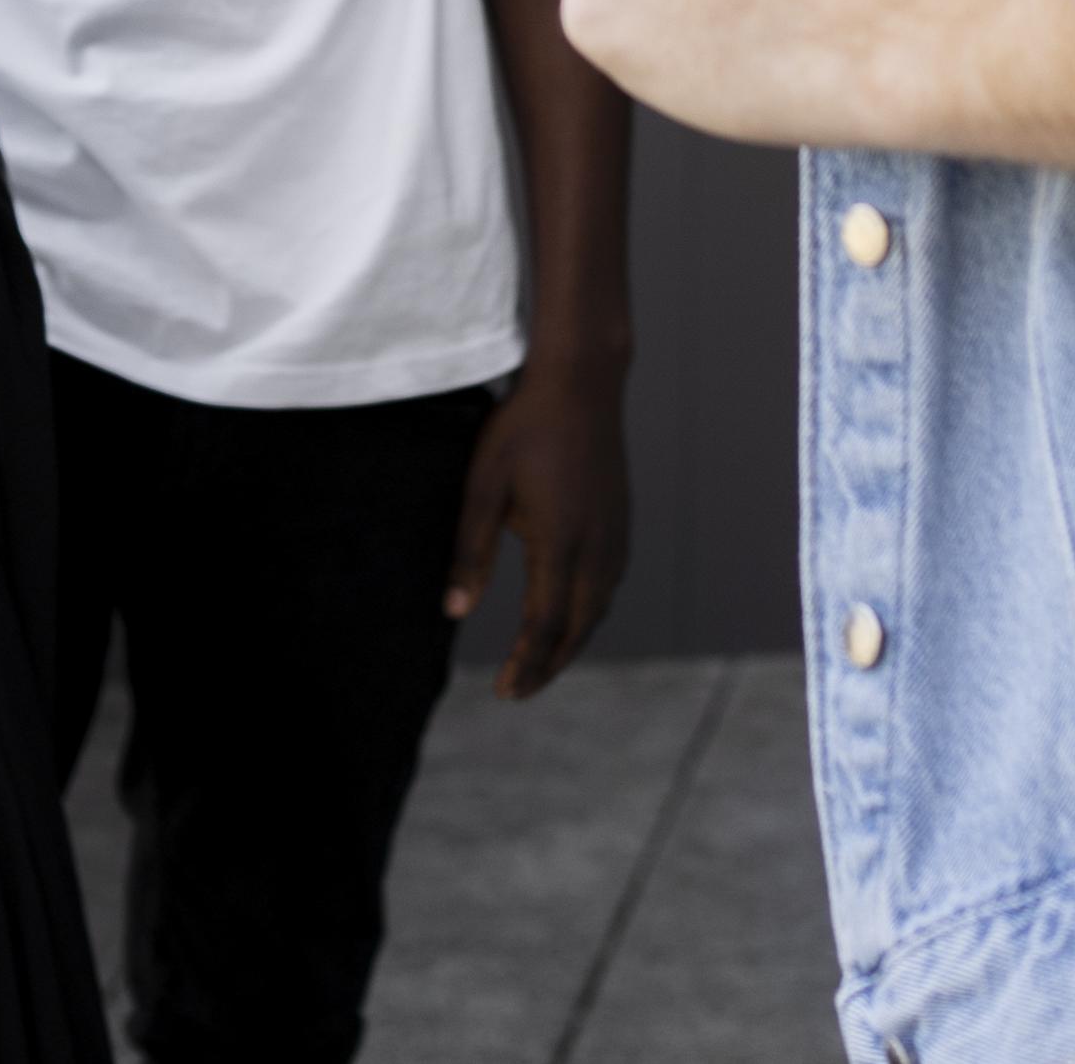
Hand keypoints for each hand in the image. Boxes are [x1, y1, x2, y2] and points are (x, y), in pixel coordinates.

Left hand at [444, 357, 631, 696]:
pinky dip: (587, 614)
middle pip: (576, 629)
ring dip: (569, 642)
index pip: (545, 625)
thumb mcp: (483, 485)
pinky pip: (608, 587)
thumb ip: (470, 551)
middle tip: (518, 691)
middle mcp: (598, 549)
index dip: (526, 664)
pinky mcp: (621, 523)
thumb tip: (453, 611)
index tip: (504, 692)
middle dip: (548, 665)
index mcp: (562, 544)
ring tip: (539, 662)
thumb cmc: (525, 428)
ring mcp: (616, 537)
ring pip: (597, 611)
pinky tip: (569, 614)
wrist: (582, 383)